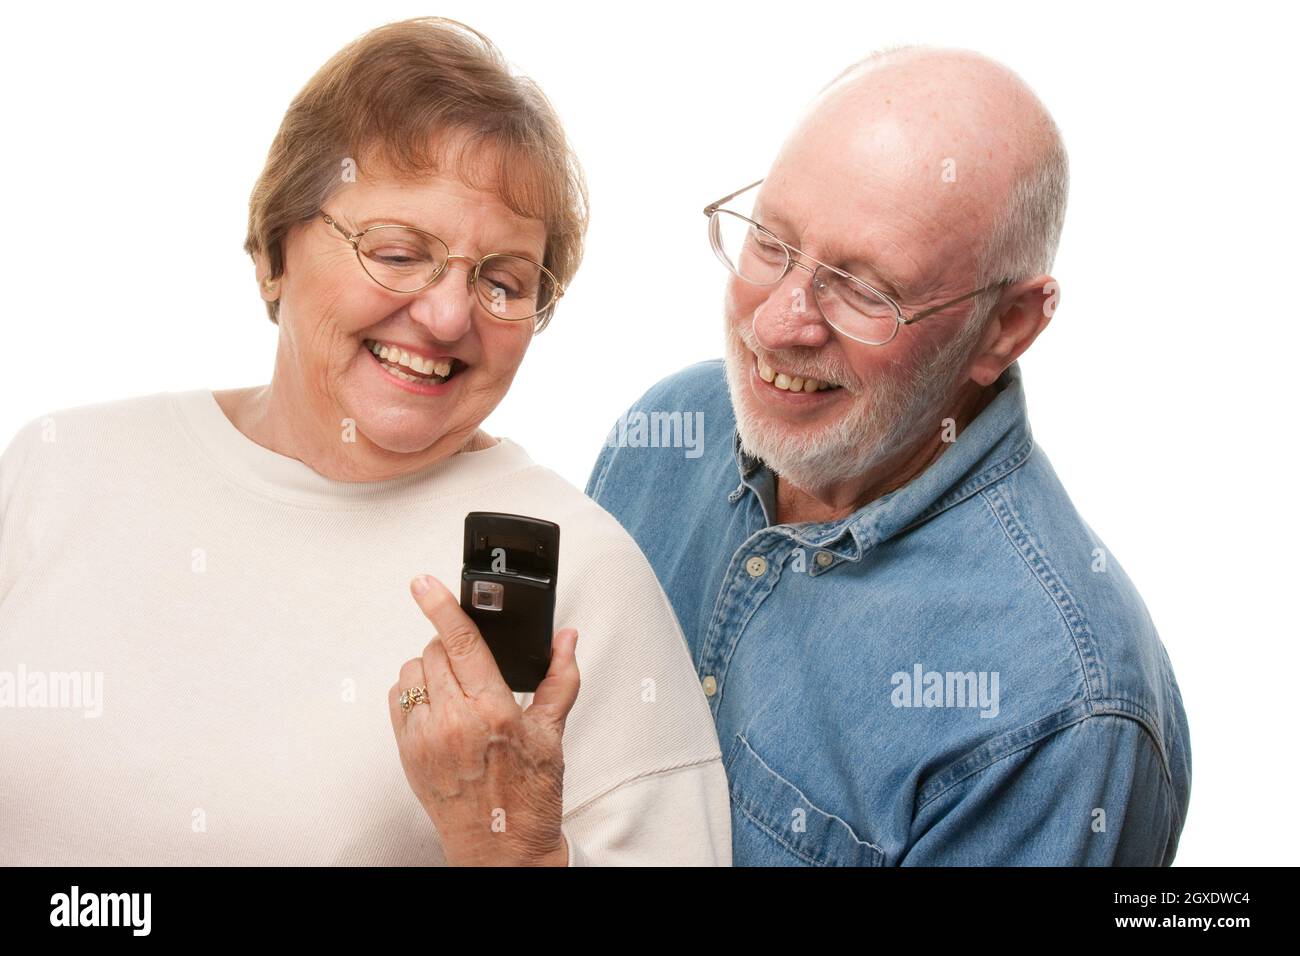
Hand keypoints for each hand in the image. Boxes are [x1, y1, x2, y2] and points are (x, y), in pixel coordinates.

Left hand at [388, 574, 579, 865]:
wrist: (501, 851)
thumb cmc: (530, 797)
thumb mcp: (552, 734)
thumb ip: (560, 678)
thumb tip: (567, 638)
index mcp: (494, 712)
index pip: (463, 644)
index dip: (441, 607)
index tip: (423, 582)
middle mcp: (454, 723)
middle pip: (435, 652)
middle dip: (452, 645)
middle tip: (475, 662)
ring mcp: (426, 739)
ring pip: (413, 672)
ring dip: (431, 667)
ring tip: (458, 687)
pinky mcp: (407, 753)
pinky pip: (398, 700)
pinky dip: (415, 691)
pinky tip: (438, 704)